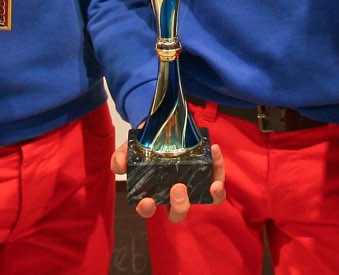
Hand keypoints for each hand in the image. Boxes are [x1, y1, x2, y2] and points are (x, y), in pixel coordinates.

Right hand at [111, 141, 226, 222]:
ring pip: (205, 200)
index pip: (149, 209)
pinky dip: (218, 167)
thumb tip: (119, 167)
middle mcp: (174, 194)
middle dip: (180, 205)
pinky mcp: (207, 173)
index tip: (147, 201)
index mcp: (153, 192)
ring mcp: (192, 185)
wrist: (161, 125)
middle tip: (177, 188)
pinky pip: (217, 177)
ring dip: (211, 196)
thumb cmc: (145, 144)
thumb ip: (122, 157)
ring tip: (211, 184)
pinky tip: (214, 151)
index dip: (147, 209)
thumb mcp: (129, 148)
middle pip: (178, 212)